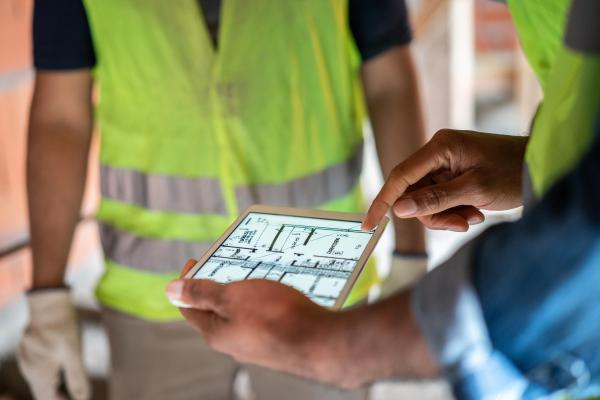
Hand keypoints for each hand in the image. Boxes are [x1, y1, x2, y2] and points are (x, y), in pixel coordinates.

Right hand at [17, 289, 89, 399]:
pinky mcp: (29, 351)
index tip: (77, 398)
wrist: (48, 303)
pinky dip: (51, 373)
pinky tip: (63, 367)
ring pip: (41, 382)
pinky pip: (39, 369)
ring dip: (55, 385)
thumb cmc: (62, 327)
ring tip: (72, 382)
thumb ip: (77, 378)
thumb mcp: (74, 354)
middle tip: (78, 392)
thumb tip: (83, 398)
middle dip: (59, 395)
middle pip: (43, 393)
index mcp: (39, 375)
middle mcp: (29, 371)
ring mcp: (27, 361)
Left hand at [167, 260, 437, 388]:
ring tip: (254, 272)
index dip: (187, 281)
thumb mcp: (233, 296)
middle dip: (218, 284)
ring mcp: (255, 345)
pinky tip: (275, 291)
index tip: (196, 260)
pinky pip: (260, 318)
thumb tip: (170, 291)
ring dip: (242, 292)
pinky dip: (261, 302)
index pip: (189, 306)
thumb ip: (201, 293)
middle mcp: (232, 343)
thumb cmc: (276, 317)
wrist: (320, 342)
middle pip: (215, 310)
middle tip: (229, 262)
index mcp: (215, 332)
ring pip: (240, 313)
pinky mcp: (276, 343)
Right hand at [363, 129, 526, 231]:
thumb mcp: (474, 191)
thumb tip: (399, 210)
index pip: (400, 177)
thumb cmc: (513, 172)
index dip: (382, 202)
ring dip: (447, 214)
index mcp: (440, 147)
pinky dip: (454, 210)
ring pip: (427, 199)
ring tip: (474, 217)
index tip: (368, 225)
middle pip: (414, 192)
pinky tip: (475, 212)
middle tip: (460, 224)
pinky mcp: (453, 174)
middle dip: (433, 214)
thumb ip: (435, 200)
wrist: (540, 166)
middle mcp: (438, 152)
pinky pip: (440, 198)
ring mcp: (445, 163)